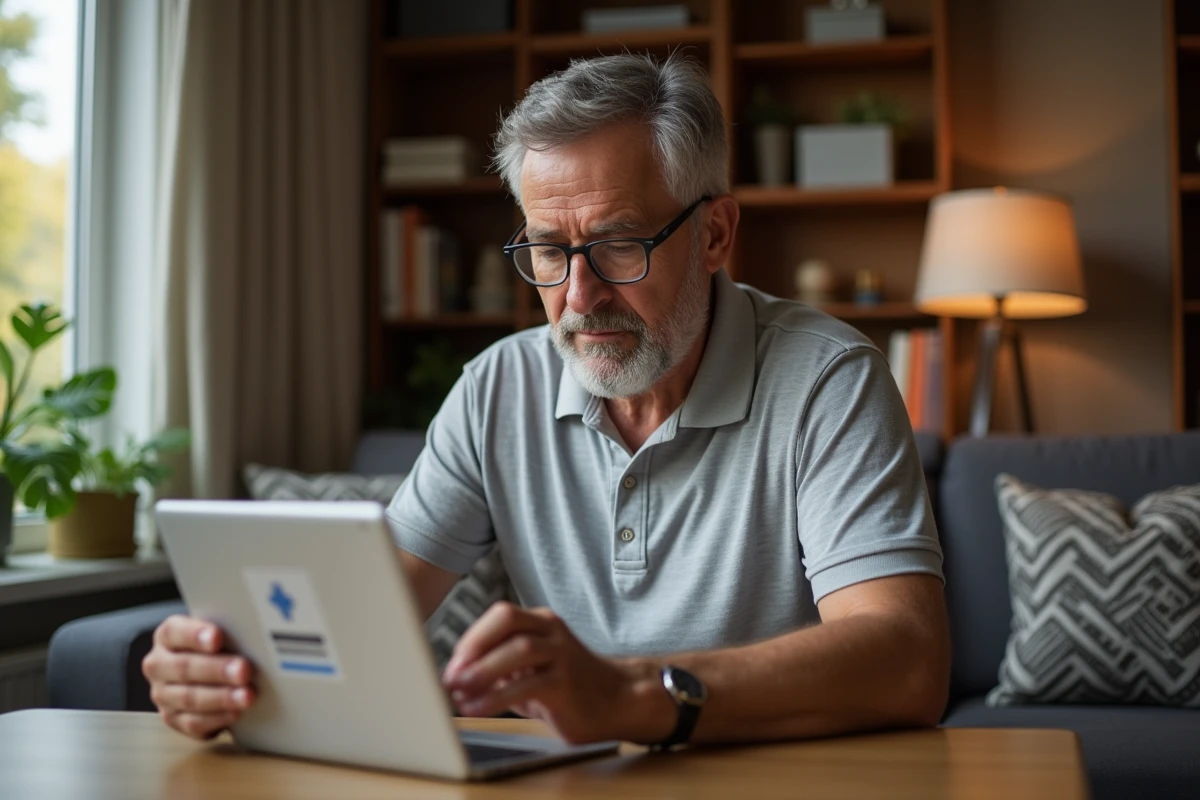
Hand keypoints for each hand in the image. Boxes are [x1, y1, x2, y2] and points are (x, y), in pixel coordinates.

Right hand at [142, 615, 255, 739]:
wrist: (209, 672)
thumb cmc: (218, 646)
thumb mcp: (220, 633)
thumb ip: (228, 632)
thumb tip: (253, 638)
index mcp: (167, 637)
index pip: (174, 632)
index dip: (195, 635)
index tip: (217, 637)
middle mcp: (159, 666)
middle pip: (184, 668)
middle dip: (217, 670)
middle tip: (244, 670)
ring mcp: (164, 695)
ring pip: (189, 698)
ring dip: (221, 698)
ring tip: (247, 696)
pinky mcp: (173, 719)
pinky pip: (193, 723)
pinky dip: (217, 719)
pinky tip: (236, 713)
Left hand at [441, 602, 674, 743]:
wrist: (619, 702)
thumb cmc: (569, 686)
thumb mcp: (531, 671)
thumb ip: (501, 668)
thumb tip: (457, 676)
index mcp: (542, 622)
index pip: (501, 616)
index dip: (472, 638)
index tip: (452, 665)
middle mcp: (553, 632)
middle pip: (507, 619)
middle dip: (474, 646)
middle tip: (452, 675)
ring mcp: (562, 654)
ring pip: (518, 649)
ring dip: (482, 671)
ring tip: (458, 693)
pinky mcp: (566, 683)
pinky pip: (527, 685)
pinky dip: (496, 697)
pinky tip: (477, 709)